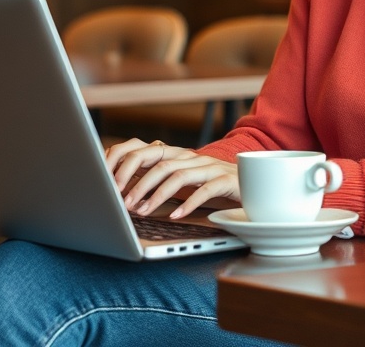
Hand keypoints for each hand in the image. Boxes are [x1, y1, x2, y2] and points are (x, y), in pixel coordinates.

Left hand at [105, 137, 238, 219]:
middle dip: (136, 180)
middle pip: (158, 161)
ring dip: (155, 194)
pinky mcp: (226, 180)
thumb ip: (161, 180)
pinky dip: (187, 203)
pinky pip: (204, 190)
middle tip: (121, 201)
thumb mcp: (185, 180)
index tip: (107, 183)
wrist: (257, 182)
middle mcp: (192, 157)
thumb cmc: (215, 185)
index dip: (123, 163)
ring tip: (142, 211)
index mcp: (178, 154)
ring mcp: (210, 167)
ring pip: (177, 175)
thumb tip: (127, 193)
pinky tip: (175, 215)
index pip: (145, 150)